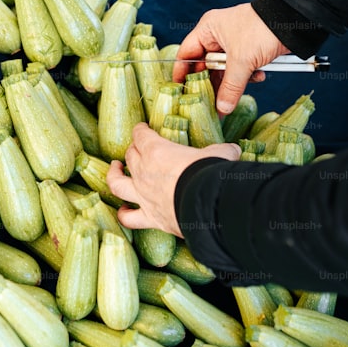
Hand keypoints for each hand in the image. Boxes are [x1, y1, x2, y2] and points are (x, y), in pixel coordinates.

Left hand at [106, 123, 240, 236]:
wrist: (209, 205)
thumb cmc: (211, 173)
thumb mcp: (220, 154)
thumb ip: (222, 150)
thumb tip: (233, 150)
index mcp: (157, 151)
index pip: (141, 135)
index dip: (141, 130)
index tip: (143, 129)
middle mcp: (144, 171)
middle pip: (131, 156)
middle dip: (133, 150)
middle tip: (138, 149)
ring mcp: (143, 195)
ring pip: (117, 183)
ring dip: (114, 174)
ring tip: (115, 168)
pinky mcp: (149, 217)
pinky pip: (129, 217)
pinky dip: (124, 214)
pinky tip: (123, 211)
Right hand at [173, 3, 289, 115]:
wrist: (294, 21)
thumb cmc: (262, 30)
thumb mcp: (242, 61)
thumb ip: (230, 87)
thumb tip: (222, 109)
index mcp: (208, 30)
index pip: (186, 54)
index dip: (182, 73)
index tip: (180, 91)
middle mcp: (217, 36)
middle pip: (206, 66)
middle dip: (212, 84)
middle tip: (210, 102)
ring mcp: (233, 43)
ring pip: (225, 70)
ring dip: (233, 82)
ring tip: (235, 96)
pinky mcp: (248, 50)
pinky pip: (241, 69)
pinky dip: (247, 76)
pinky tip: (257, 77)